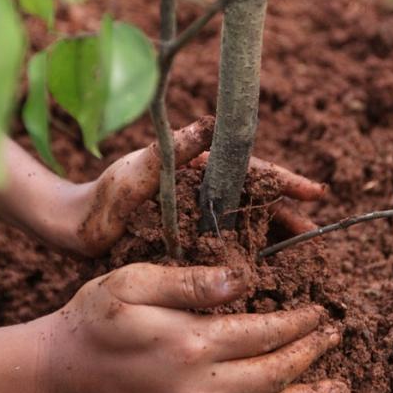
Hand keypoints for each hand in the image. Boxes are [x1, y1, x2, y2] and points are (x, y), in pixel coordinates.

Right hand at [46, 264, 347, 392]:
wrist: (56, 376)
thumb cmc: (95, 320)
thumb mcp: (134, 283)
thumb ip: (191, 282)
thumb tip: (244, 280)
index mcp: (189, 342)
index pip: (264, 331)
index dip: (298, 322)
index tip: (319, 313)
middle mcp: (196, 387)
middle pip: (273, 371)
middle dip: (311, 353)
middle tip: (336, 340)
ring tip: (340, 390)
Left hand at [71, 117, 325, 256]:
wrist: (78, 229)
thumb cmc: (104, 196)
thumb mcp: (138, 169)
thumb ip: (174, 149)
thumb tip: (212, 123)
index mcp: (199, 169)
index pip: (250, 171)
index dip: (284, 181)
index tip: (314, 193)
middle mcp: (204, 193)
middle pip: (255, 200)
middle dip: (286, 213)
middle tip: (313, 231)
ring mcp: (199, 219)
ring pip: (245, 224)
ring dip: (272, 236)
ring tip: (299, 253)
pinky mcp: (191, 242)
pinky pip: (227, 247)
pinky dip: (247, 255)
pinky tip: (264, 270)